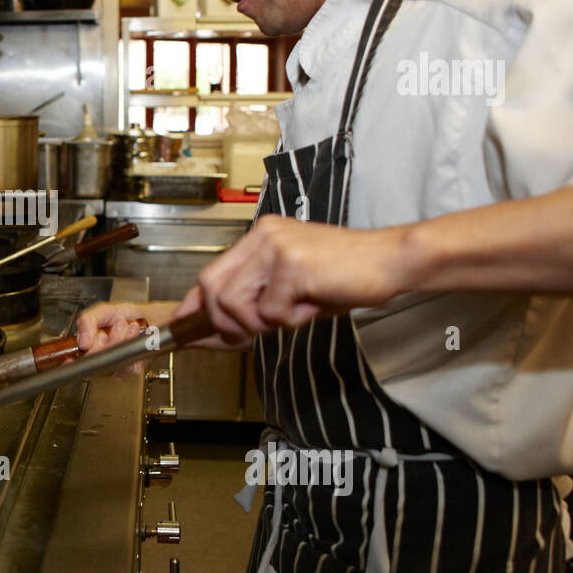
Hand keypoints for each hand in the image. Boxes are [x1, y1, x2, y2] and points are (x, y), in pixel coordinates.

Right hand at [75, 301, 173, 376]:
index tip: (72, 357)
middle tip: (104, 333)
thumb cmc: (124, 316)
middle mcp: (99, 358)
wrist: (146, 318)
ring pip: (109, 362)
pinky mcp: (129, 369)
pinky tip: (133, 331)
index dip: (70, 363)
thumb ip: (86, 321)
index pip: (74, 361)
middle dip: (99, 346)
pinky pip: (126, 364)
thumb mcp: (101, 311)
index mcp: (87, 345)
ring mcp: (113, 365)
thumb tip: (81, 341)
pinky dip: (130, 343)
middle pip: (91, 363)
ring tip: (123, 325)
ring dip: (117, 340)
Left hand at [181, 214, 414, 344]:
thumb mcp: (291, 287)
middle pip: (213, 288)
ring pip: (235, 302)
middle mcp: (263, 236)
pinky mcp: (292, 266)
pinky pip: (271, 311)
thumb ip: (255, 301)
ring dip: (259, 323)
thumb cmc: (345, 276)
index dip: (194, 304)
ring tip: (292, 315)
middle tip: (247, 336)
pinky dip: (291, 320)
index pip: (211, 272)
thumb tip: (220, 331)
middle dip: (224, 322)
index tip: (183, 325)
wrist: (389, 261)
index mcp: (260, 236)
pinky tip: (312, 306)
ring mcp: (276, 248)